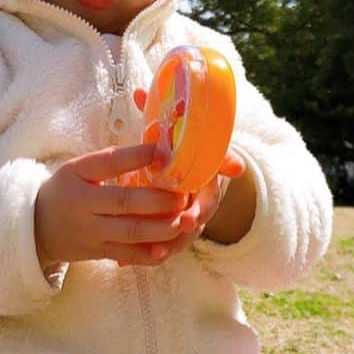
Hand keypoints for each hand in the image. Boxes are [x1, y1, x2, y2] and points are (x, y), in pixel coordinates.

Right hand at [34, 143, 199, 268]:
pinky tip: (166, 249)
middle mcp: (84, 207)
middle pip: (124, 203)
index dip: (135, 158)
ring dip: (160, 228)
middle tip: (182, 196)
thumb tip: (153, 151)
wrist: (38, 227)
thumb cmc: (66, 191)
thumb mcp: (78, 169)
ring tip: (183, 221)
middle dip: (157, 200)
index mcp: (78, 178)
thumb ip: (110, 161)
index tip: (161, 152)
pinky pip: (127, 255)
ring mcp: (92, 233)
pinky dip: (148, 255)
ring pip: (130, 233)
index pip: (108, 164)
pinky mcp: (99, 253)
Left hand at [131, 85, 246, 254]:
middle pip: (205, 209)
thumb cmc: (173, 153)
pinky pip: (169, 245)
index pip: (222, 167)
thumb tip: (139, 91)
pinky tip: (128, 261)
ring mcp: (193, 214)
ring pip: (187, 234)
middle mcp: (203, 193)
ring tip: (156, 252)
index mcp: (205, 167)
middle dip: (194, 218)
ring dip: (173, 244)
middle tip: (184, 224)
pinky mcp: (177, 231)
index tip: (222, 181)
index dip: (224, 171)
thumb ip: (156, 115)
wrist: (182, 180)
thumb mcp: (168, 134)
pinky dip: (154, 254)